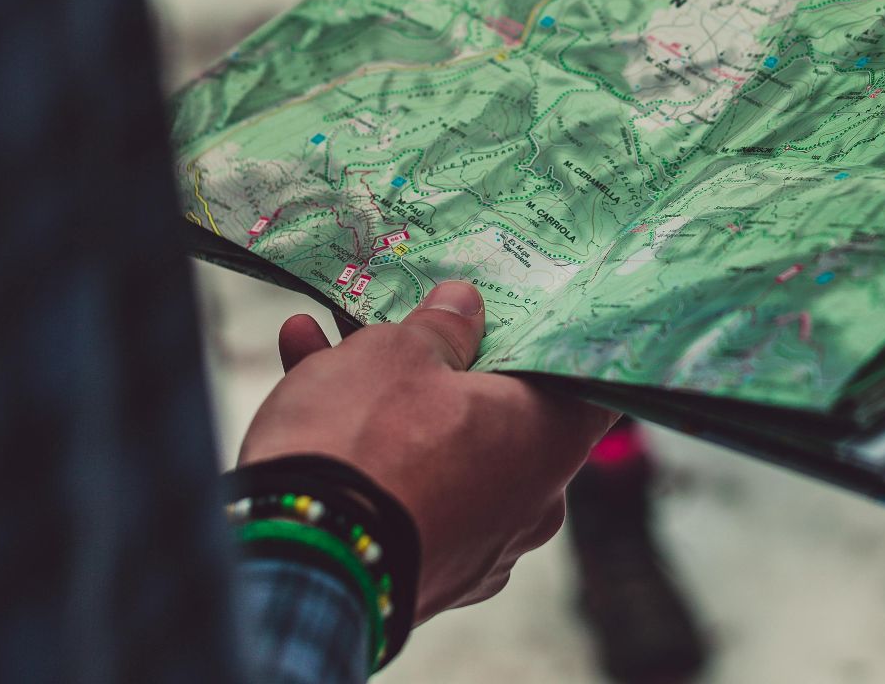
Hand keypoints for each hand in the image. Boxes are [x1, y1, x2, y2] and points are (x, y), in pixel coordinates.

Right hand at [238, 281, 615, 621]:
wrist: (298, 562)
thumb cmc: (369, 442)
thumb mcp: (400, 354)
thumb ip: (441, 327)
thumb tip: (465, 308)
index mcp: (550, 442)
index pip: (586, 386)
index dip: (556, 344)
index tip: (528, 313)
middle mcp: (530, 505)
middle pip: (494, 413)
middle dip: (440, 365)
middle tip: (400, 323)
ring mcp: (476, 550)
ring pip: (436, 450)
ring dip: (382, 399)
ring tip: (320, 339)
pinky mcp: (419, 575)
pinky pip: (403, 494)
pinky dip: (366, 452)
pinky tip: (301, 392)